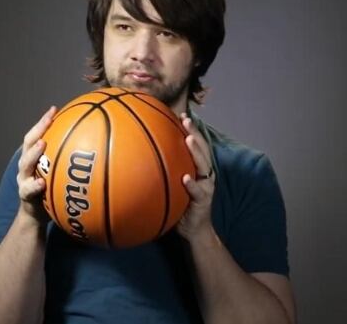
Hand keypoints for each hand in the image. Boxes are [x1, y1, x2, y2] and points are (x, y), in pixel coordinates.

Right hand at [16, 106, 57, 226]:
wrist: (36, 215)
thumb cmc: (52, 190)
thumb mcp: (59, 174)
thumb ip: (69, 161)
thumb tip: (94, 147)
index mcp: (34, 157)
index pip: (37, 135)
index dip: (43, 121)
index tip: (55, 109)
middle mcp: (26, 166)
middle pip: (28, 144)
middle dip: (38, 131)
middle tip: (48, 121)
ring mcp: (24, 180)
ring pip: (25, 164)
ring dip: (33, 154)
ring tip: (43, 145)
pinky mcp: (25, 196)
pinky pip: (28, 190)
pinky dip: (34, 186)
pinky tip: (42, 184)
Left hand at [176, 113, 216, 241]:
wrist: (194, 231)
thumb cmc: (180, 207)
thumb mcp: (171, 187)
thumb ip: (164, 174)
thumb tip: (140, 161)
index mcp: (197, 169)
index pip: (195, 145)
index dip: (190, 130)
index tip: (180, 115)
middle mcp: (204, 174)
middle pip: (202, 149)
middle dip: (194, 133)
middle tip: (186, 120)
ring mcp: (206, 186)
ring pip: (204, 165)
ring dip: (196, 152)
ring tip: (189, 140)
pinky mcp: (203, 201)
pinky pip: (198, 191)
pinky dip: (192, 184)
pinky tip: (185, 178)